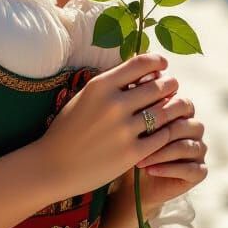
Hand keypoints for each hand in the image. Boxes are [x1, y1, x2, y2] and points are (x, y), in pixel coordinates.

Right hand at [35, 53, 185, 198]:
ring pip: (163, 112)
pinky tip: (163, 131)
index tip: (163, 65)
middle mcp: (114, 104)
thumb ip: (112, 84)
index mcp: (101, 85)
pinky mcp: (131, 153)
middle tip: (171, 86)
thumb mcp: (85, 97)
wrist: (54, 165)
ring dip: (172, 107)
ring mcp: (124, 129)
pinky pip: (161, 137)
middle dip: (169, 84)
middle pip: (158, 86)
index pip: (141, 63)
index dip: (157, 61)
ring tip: (172, 107)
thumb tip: (143, 72)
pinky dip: (166, 132)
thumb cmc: (69, 128)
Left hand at [135, 97, 206, 207]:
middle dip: (162, 131)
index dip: (160, 108)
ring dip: (161, 152)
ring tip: (139, 159)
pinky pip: (192, 169)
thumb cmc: (127, 146)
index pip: (180, 102)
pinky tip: (149, 170)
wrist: (130, 180)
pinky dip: (169, 169)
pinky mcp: (200, 171)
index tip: (134, 115)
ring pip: (187, 146)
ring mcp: (199, 149)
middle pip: (187, 123)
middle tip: (138, 138)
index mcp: (181, 111)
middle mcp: (193, 127)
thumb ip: (135, 102)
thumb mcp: (128, 123)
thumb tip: (131, 83)